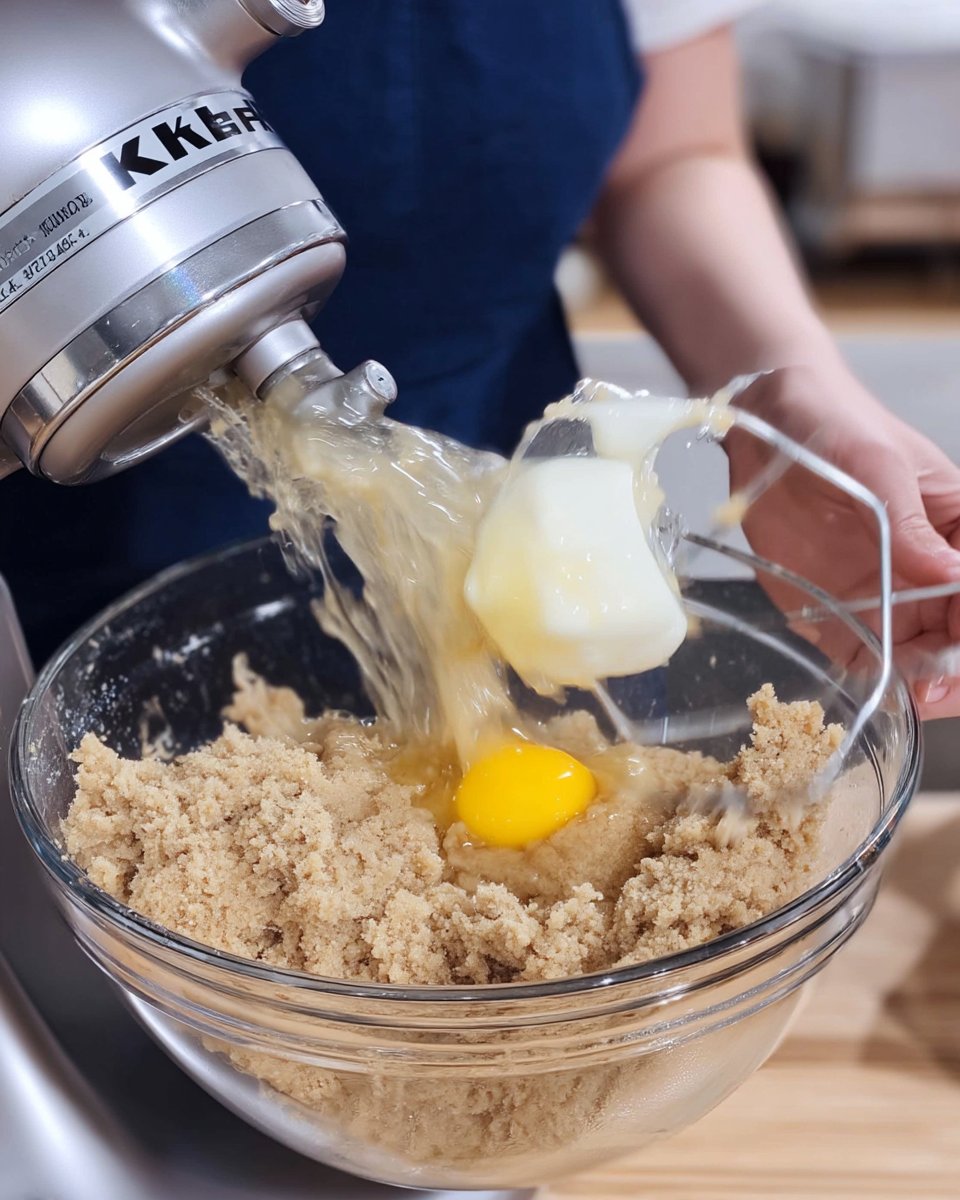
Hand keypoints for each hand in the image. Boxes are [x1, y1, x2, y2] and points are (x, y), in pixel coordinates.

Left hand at [725, 363, 959, 718]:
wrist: (769, 424)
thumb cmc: (837, 425)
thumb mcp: (880, 466)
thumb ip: (910, 524)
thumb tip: (954, 575)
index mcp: (958, 532)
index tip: (958, 647)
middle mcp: (928, 572)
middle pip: (958, 636)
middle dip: (956, 668)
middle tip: (936, 687)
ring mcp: (886, 595)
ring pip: (923, 658)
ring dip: (925, 683)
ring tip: (915, 696)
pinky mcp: (838, 611)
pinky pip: (866, 658)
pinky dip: (877, 680)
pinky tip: (878, 690)